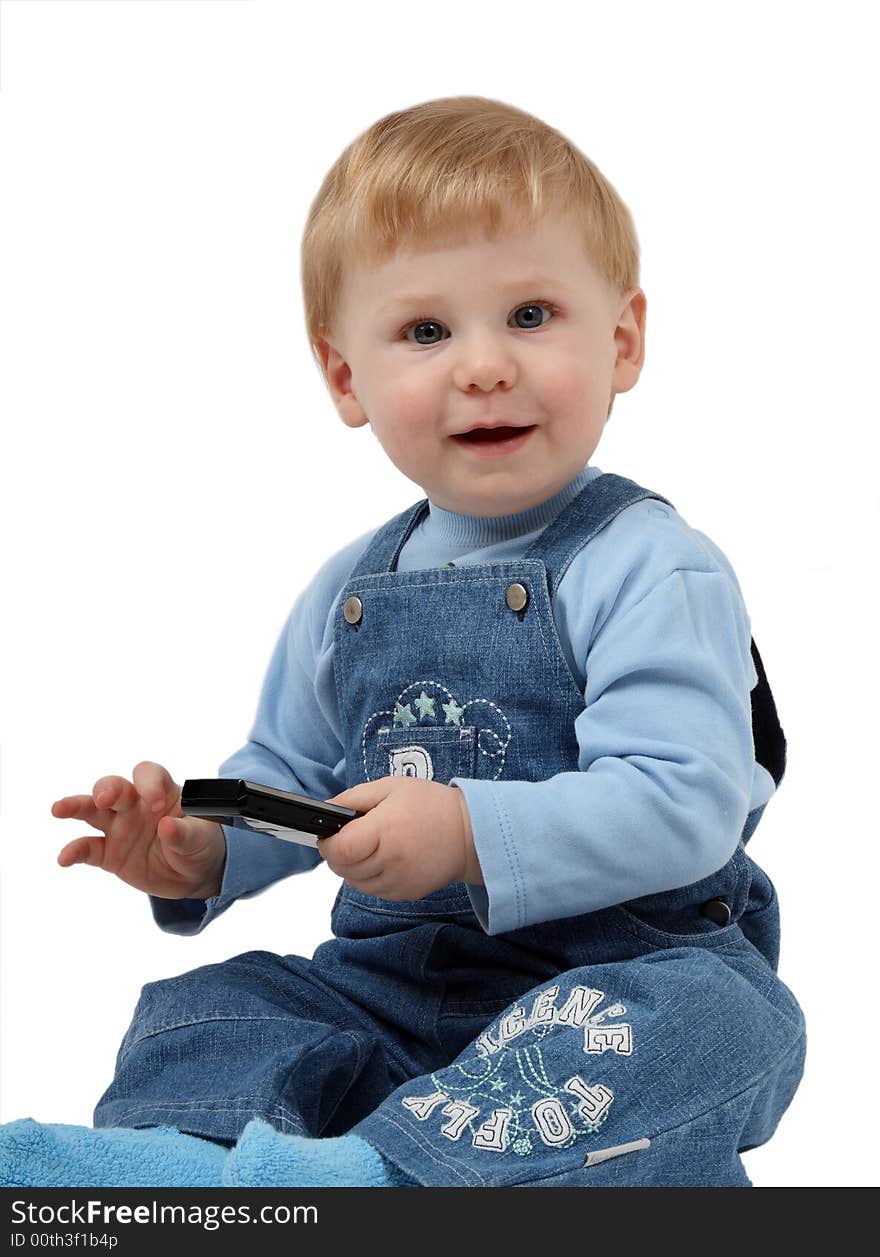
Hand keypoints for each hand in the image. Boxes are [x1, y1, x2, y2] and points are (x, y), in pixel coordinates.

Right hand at [52, 761, 226, 899]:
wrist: (194, 873)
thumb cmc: (200, 843)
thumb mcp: (201, 839)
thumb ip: (186, 833)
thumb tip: (168, 826)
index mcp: (161, 792)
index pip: (148, 775)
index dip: (149, 784)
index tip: (156, 804)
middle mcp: (135, 805)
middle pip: (114, 787)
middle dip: (107, 789)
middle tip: (104, 799)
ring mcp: (119, 827)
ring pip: (92, 811)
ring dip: (76, 807)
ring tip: (59, 809)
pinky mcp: (109, 853)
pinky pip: (88, 848)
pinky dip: (75, 851)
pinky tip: (65, 858)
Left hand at [319, 777, 481, 900]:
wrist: (470, 833)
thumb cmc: (432, 805)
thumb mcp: (391, 787)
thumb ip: (354, 797)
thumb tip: (326, 808)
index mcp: (385, 830)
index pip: (341, 849)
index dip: (328, 842)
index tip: (329, 833)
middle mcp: (391, 860)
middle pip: (344, 868)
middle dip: (338, 854)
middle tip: (348, 838)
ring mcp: (399, 881)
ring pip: (356, 882)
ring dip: (353, 867)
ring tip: (368, 847)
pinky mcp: (406, 893)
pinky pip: (373, 890)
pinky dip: (370, 878)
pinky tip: (382, 859)